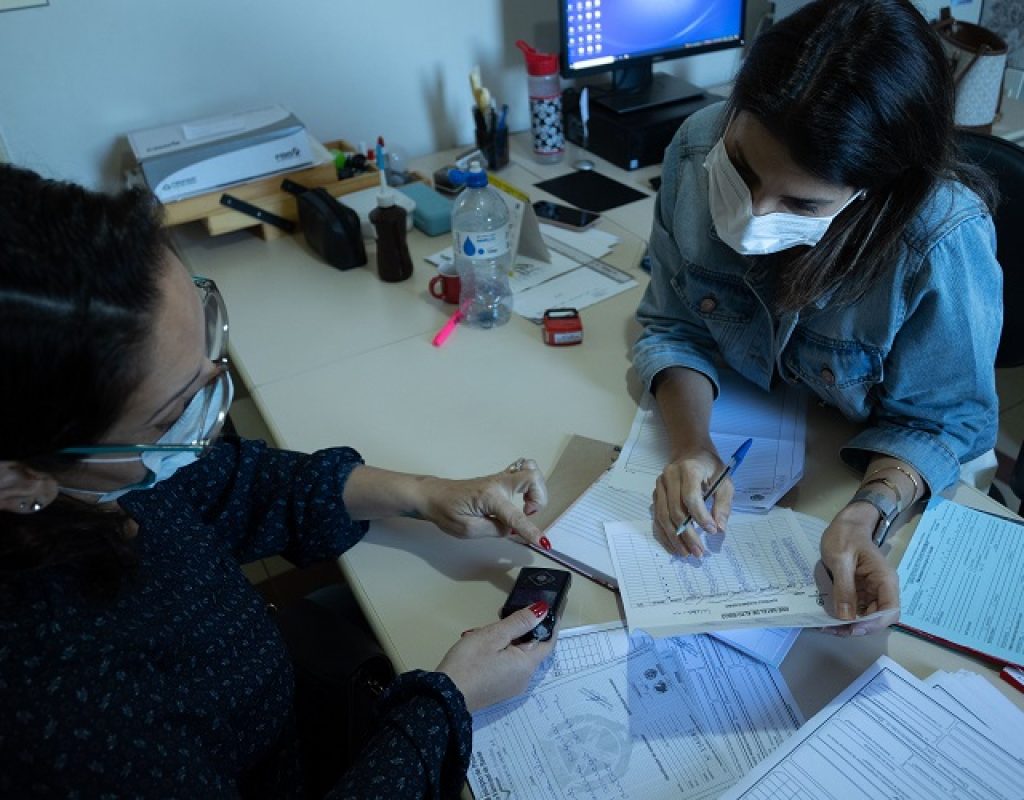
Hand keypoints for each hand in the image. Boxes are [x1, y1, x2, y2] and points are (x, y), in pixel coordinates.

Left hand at [415, 458, 549, 548]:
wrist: (433, 495)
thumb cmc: (446, 511)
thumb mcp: (468, 529)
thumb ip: (494, 530)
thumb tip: (511, 529)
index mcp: (489, 497)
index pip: (515, 517)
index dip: (530, 531)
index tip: (542, 542)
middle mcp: (497, 483)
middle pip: (533, 477)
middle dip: (539, 498)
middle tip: (529, 513)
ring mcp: (499, 478)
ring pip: (530, 470)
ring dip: (536, 489)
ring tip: (527, 506)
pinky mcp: (499, 479)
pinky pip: (522, 472)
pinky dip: (530, 485)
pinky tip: (522, 499)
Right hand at [437, 603, 555, 711]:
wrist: (444, 697)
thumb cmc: (469, 663)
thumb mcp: (493, 636)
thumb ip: (519, 622)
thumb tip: (543, 611)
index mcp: (527, 666)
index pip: (548, 643)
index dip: (550, 625)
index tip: (546, 608)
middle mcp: (524, 679)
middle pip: (530, 649)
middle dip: (519, 630)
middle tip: (502, 615)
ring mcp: (510, 687)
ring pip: (516, 656)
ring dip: (505, 640)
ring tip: (482, 631)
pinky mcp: (498, 690)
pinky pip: (506, 666)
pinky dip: (499, 652)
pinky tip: (480, 646)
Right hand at [652, 443, 732, 556]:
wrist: (689, 451)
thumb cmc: (709, 467)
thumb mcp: (724, 480)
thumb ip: (723, 504)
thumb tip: (719, 529)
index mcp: (689, 470)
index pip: (691, 497)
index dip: (701, 517)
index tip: (712, 531)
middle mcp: (669, 477)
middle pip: (675, 511)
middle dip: (687, 534)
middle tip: (699, 552)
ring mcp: (659, 486)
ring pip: (663, 517)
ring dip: (674, 538)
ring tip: (687, 553)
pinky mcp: (655, 495)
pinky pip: (657, 518)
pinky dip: (664, 535)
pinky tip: (674, 546)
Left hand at [819, 504, 899, 635]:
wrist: (846, 524)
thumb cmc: (845, 537)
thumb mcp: (841, 559)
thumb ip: (844, 587)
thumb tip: (846, 617)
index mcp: (884, 580)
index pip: (890, 611)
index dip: (873, 624)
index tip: (851, 628)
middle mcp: (882, 589)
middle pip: (877, 618)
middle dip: (856, 627)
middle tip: (831, 629)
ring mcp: (871, 592)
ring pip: (865, 617)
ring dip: (848, 625)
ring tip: (825, 626)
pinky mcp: (860, 592)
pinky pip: (855, 610)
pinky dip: (843, 616)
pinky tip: (827, 618)